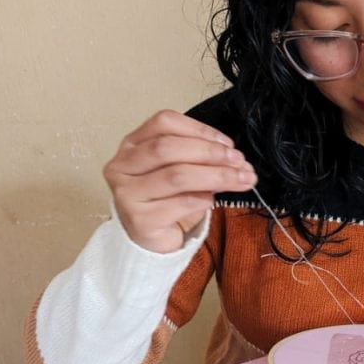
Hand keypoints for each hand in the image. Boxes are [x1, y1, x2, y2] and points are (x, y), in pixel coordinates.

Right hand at [103, 110, 256, 252]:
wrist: (151, 240)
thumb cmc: (166, 200)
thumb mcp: (181, 171)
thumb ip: (202, 159)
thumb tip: (238, 160)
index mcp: (132, 144)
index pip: (164, 123)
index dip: (200, 129)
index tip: (227, 144)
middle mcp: (122, 166)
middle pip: (168, 148)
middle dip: (210, 153)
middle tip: (239, 161)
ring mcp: (127, 194)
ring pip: (176, 176)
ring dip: (216, 176)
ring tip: (241, 179)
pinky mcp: (140, 220)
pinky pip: (180, 204)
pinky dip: (204, 199)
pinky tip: (213, 200)